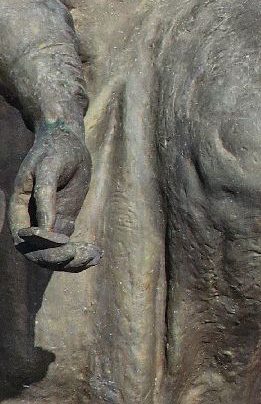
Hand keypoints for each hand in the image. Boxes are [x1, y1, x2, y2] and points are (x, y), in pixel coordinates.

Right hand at [9, 120, 99, 271]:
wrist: (67, 141)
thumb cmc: (55, 151)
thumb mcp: (50, 168)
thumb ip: (46, 196)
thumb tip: (46, 228)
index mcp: (20, 208)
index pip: (23, 239)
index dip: (40, 247)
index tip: (63, 242)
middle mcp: (32, 220)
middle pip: (37, 253)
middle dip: (57, 259)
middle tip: (80, 254)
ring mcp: (48, 223)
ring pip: (53, 254)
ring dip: (71, 262)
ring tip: (94, 256)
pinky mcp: (64, 221)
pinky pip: (68, 245)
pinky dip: (80, 254)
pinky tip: (97, 254)